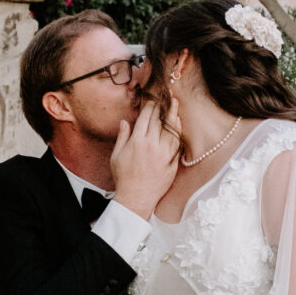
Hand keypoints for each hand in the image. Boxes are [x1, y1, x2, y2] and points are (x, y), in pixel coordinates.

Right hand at [110, 97, 180, 218]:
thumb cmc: (124, 177)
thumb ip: (122, 137)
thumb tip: (125, 122)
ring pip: (170, 129)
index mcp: (137, 141)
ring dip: (173, 115)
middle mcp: (151, 145)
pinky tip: (178, 123)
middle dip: (163, 106)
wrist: (137, 197)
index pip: (146, 117)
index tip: (153, 99)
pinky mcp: (171, 161)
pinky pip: (177, 142)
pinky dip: (178, 131)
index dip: (150, 106)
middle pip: (159, 120)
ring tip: (176, 104)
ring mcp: (163, 153)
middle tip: (167, 96)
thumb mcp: (117, 156)